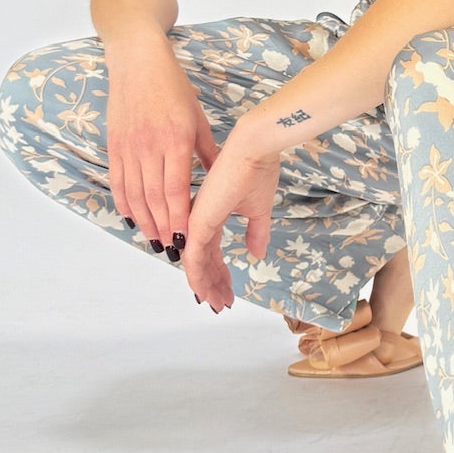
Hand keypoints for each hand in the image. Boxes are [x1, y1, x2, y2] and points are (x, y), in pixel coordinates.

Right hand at [106, 46, 218, 251]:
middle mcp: (149, 146)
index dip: (179, 217)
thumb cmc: (173, 87)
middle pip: (154, 197)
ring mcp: (129, 146)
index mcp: (175, 140)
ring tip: (154, 240)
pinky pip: (118, 180)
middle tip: (171, 249)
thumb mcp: (197, 118)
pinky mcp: (114, 144)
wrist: (137, 61)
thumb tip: (220, 179)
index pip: (176, 189)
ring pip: (135, 193)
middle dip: (163, 226)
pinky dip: (124, 202)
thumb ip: (207, 152)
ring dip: (144, 220)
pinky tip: (131, 217)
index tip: (186, 238)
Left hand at [180, 124, 280, 312]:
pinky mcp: (198, 221)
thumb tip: (257, 254)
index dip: (220, 273)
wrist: (255, 149)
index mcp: (212, 215)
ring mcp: (197, 221)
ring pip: (196, 263)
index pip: (213, 252)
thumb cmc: (258, 170)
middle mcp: (200, 219)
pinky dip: (197, 277)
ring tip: (217, 303)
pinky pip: (193, 257)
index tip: (228, 291)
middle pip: (203, 261)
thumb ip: (256, 232)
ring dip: (206, 286)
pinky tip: (203, 291)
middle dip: (213, 284)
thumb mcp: (259, 209)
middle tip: (222, 302)